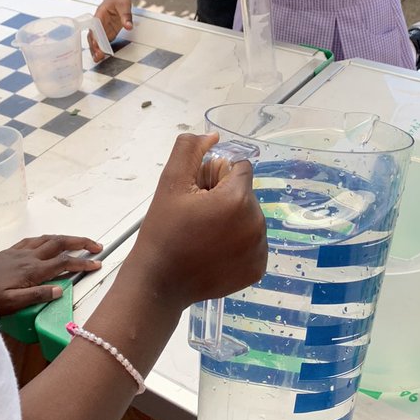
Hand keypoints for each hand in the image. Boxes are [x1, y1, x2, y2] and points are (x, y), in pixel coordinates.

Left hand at [0, 236, 101, 316]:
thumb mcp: (12, 304)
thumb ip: (37, 296)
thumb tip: (60, 289)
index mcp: (32, 271)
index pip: (64, 263)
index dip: (82, 262)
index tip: (97, 264)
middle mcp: (28, 257)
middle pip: (59, 243)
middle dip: (80, 242)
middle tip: (96, 245)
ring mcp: (19, 252)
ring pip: (47, 239)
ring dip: (66, 238)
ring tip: (78, 241)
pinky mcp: (10, 251)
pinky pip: (33, 240)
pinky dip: (46, 238)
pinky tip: (48, 241)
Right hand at [90, 0, 131, 61]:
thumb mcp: (124, 5)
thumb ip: (126, 16)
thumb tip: (128, 26)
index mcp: (100, 14)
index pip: (95, 27)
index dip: (95, 36)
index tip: (96, 45)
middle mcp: (99, 22)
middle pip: (93, 36)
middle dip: (94, 46)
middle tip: (98, 55)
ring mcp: (103, 27)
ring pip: (97, 40)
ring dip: (97, 49)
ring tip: (98, 58)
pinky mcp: (109, 30)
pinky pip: (105, 40)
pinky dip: (103, 48)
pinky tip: (104, 55)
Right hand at [126, 133, 266, 311]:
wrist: (159, 283)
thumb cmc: (163, 231)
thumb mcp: (170, 182)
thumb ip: (190, 150)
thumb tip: (213, 136)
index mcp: (238, 200)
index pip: (239, 169)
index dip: (216, 177)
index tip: (197, 195)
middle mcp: (257, 224)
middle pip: (245, 194)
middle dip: (224, 198)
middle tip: (196, 216)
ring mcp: (259, 250)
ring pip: (249, 218)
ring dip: (231, 220)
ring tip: (203, 235)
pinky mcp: (257, 269)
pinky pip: (252, 243)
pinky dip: (237, 243)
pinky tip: (213, 251)